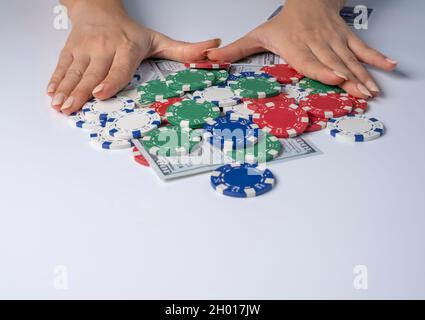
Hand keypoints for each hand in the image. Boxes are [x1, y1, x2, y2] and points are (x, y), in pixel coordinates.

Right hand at [48, 0, 219, 114]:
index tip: (100, 94)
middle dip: (81, 92)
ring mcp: (85, 48)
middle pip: (93, 74)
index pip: (118, 67)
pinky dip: (56, 80)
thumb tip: (215, 48)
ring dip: (65, 90)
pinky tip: (51, 93)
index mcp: (126, 48)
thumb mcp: (158, 40)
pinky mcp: (70, 49)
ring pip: (75, 71)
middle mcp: (104, 47)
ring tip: (59, 105)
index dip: (109, 81)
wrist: (100, 9)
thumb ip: (184, 49)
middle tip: (72, 108)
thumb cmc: (130, 32)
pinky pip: (62, 66)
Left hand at [207, 0, 397, 98]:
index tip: (336, 78)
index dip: (323, 69)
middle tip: (361, 96)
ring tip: (373, 91)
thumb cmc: (284, 22)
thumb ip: (237, 49)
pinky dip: (377, 58)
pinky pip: (363, 48)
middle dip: (349, 80)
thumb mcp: (258, 34)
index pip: (310, 59)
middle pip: (334, 63)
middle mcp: (317, 43)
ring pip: (351, 58)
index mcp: (296, 44)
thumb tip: (211, 57)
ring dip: (363, 75)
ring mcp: (335, 40)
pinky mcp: (346, 37)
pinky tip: (390, 68)